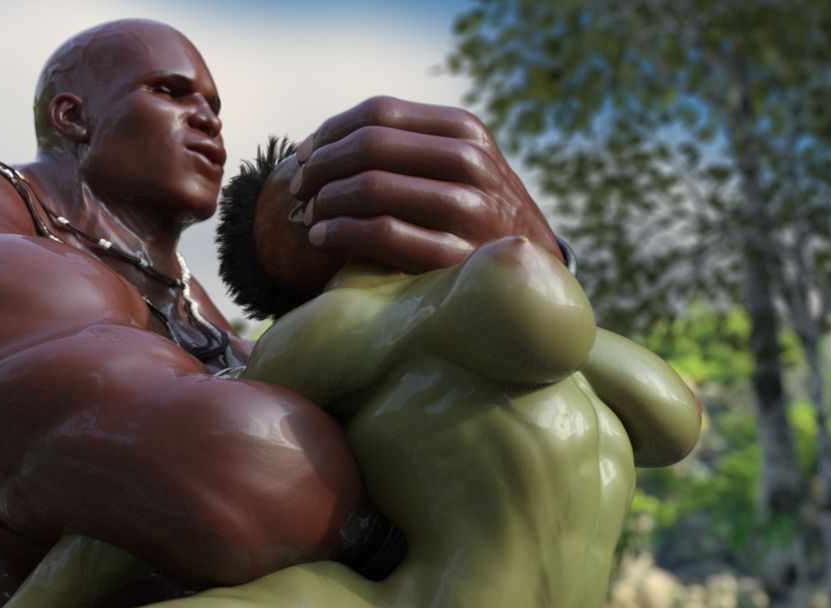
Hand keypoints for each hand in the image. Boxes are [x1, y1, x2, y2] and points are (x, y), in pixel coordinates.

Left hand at [290, 97, 560, 274]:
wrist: (531, 271)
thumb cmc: (472, 214)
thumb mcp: (457, 166)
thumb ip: (405, 147)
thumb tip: (316, 146)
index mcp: (465, 131)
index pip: (380, 112)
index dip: (330, 132)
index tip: (303, 156)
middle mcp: (471, 163)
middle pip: (371, 145)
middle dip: (322, 166)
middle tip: (299, 189)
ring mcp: (469, 209)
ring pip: (373, 186)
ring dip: (327, 200)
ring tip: (309, 215)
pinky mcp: (456, 256)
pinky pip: (382, 234)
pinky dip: (340, 233)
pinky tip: (321, 238)